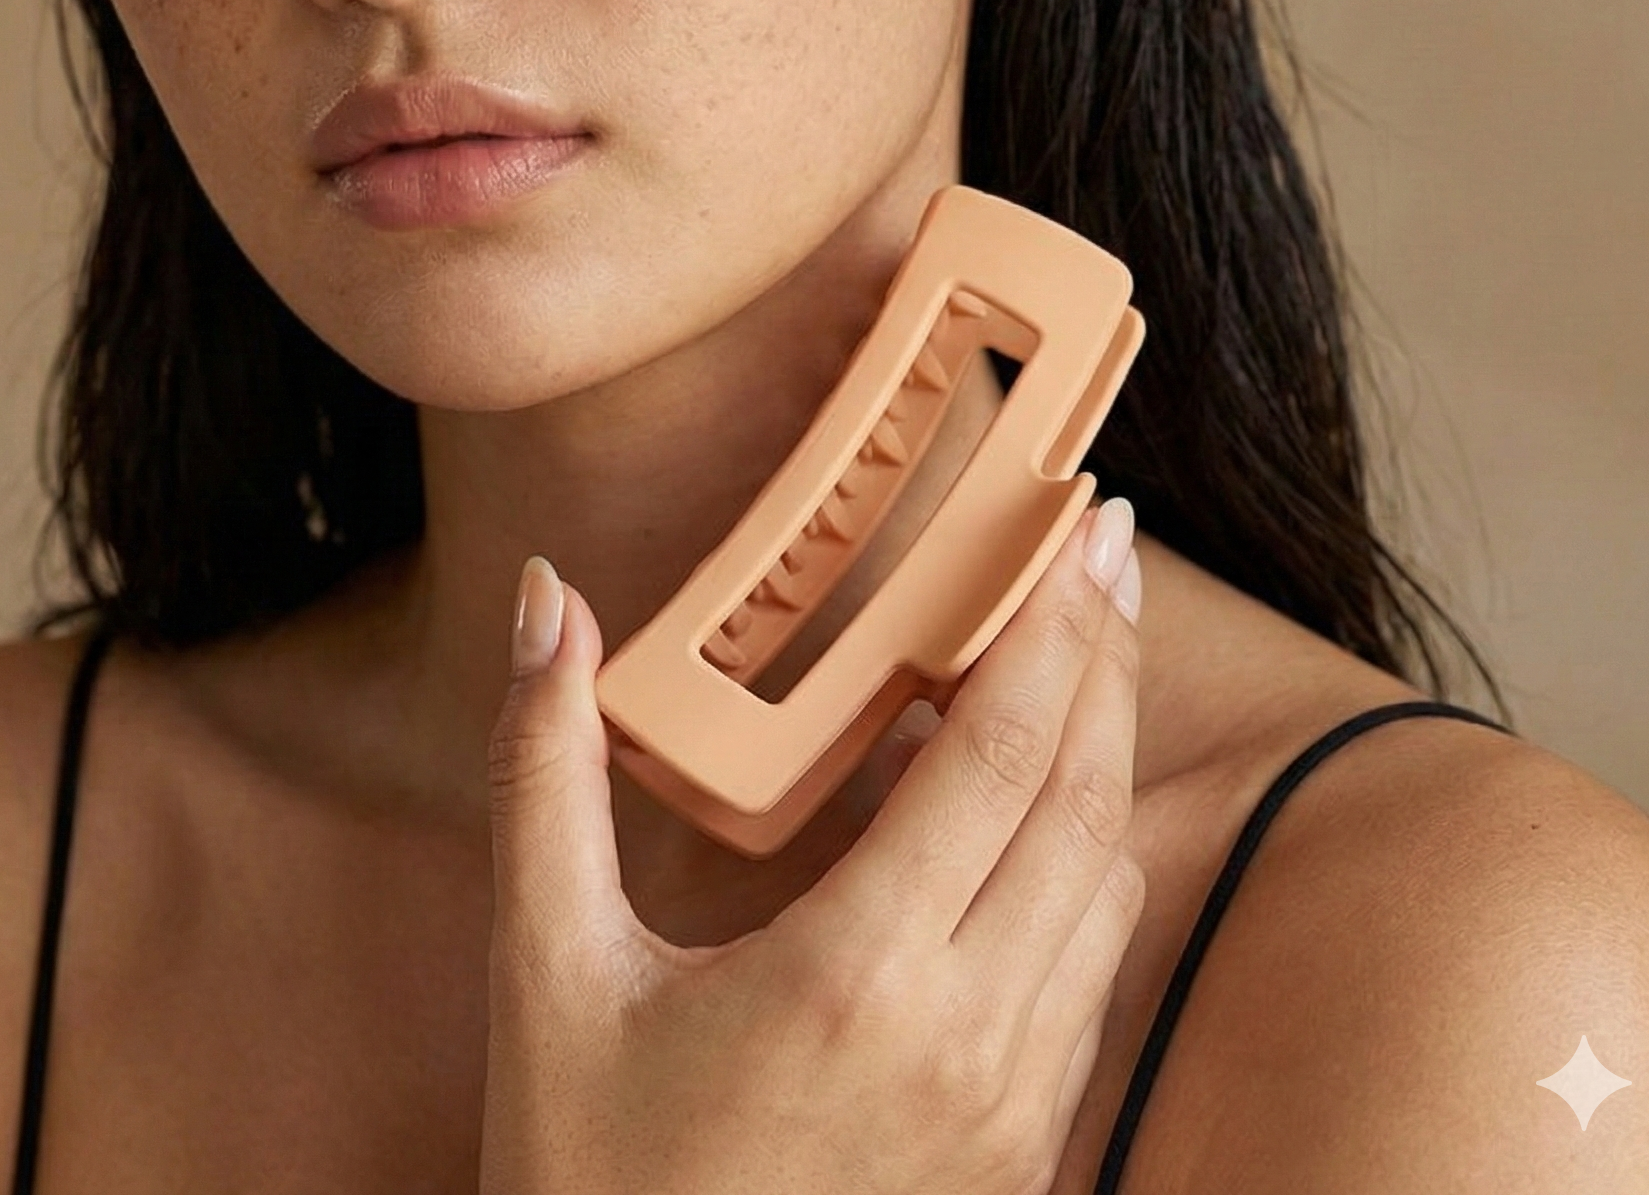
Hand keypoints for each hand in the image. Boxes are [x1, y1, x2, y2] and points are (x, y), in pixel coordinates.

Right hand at [479, 495, 1145, 1194]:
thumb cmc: (590, 1188)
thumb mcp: (543, 975)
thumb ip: (544, 774)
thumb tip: (543, 604)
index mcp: (858, 977)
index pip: (1001, 755)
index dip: (1051, 624)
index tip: (1078, 520)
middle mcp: (969, 1037)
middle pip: (1083, 798)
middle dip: (1105, 652)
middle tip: (1104, 542)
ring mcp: (1012, 1104)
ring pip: (1103, 882)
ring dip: (1104, 749)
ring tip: (1081, 646)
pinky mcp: (1022, 1150)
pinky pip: (1086, 965)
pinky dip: (1079, 854)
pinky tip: (1033, 807)